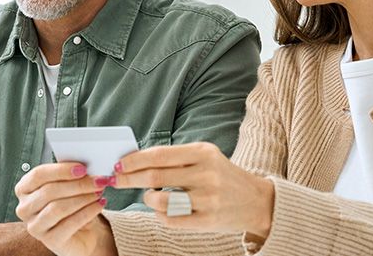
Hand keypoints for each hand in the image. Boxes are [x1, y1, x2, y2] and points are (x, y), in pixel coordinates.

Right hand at [14, 162, 117, 255]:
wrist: (80, 233)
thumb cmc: (70, 205)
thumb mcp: (67, 186)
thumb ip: (70, 175)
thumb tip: (86, 165)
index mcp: (24, 189)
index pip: (38, 175)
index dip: (61, 170)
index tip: (82, 168)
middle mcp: (24, 208)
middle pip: (49, 191)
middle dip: (77, 184)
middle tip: (98, 180)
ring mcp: (35, 226)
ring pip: (58, 208)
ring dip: (83, 198)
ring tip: (99, 192)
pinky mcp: (49, 240)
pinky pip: (69, 224)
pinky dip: (88, 212)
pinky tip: (99, 205)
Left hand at [113, 142, 274, 237]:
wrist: (256, 201)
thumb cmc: (222, 176)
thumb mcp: (205, 157)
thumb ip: (175, 158)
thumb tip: (135, 161)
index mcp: (203, 153)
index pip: (159, 155)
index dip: (134, 160)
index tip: (118, 164)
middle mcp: (206, 174)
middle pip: (155, 177)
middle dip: (129, 178)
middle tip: (116, 179)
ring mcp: (207, 199)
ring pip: (160, 200)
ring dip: (147, 198)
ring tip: (150, 196)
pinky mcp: (207, 220)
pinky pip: (170, 220)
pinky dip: (159, 215)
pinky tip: (162, 210)